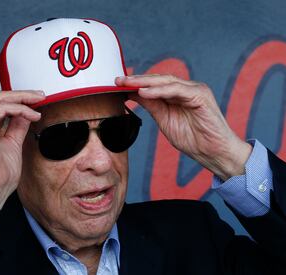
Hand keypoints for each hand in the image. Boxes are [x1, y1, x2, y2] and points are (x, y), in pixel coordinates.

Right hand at [0, 91, 44, 215]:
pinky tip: (32, 115)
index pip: (0, 104)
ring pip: (0, 99)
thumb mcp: (13, 144)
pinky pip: (2, 109)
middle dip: (22, 94)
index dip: (19, 100)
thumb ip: (17, 128)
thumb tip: (26, 115)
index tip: (37, 101)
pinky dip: (19, 109)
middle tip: (40, 96)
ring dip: (23, 99)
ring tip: (39, 102)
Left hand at [116, 74, 251, 180]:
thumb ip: (151, 105)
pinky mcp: (200, 95)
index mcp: (178, 94)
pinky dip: (159, 90)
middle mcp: (186, 88)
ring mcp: (194, 90)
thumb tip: (132, 94)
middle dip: (136, 80)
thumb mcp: (164, 120)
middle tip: (118, 81)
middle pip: (158, 79)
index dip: (135, 83)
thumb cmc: (192, 139)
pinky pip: (176, 90)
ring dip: (144, 82)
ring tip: (128, 84)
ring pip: (166, 81)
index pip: (154, 84)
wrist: (212, 152)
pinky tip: (144, 92)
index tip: (117, 85)